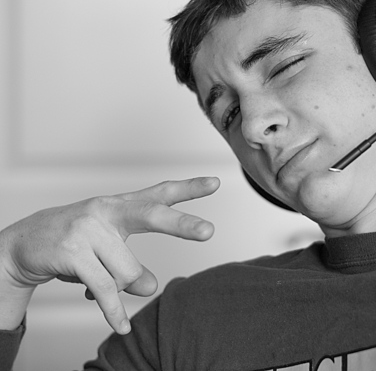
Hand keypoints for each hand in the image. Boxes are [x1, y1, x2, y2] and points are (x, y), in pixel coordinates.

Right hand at [0, 177, 219, 333]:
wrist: (25, 241)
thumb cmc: (78, 240)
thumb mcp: (109, 243)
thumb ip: (135, 262)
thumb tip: (151, 286)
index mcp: (121, 204)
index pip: (160, 192)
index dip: (189, 188)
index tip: (216, 183)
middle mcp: (108, 210)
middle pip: (153, 216)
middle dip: (182, 226)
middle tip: (209, 232)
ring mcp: (90, 229)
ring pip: (128, 271)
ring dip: (124, 286)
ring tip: (109, 283)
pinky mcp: (74, 252)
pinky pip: (104, 289)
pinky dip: (113, 311)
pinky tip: (120, 326)